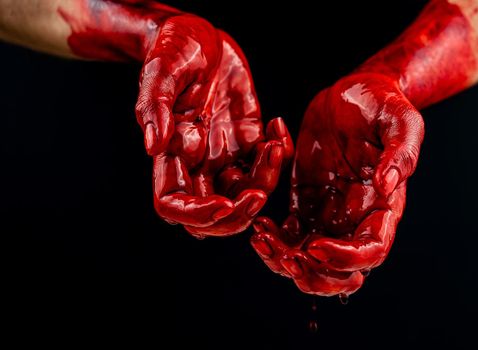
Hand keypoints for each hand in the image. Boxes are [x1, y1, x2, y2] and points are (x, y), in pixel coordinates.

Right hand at [137, 18, 292, 236]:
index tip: (226, 204)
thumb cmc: (174, 49)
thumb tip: (152, 146)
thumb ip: (155, 107)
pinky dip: (279, 157)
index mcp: (171, 153)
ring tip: (273, 145)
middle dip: (238, 215)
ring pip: (245, 195)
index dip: (198, 214)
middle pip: (213, 215)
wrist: (201, 37)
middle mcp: (197, 162)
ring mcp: (224, 154)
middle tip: (258, 195)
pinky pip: (267, 166)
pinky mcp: (248, 140)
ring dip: (265, 183)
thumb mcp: (162, 70)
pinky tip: (278, 127)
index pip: (174, 204)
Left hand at [251, 73, 423, 295]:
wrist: (354, 92)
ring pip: (306, 259)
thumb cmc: (382, 104)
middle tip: (285, 257)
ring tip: (261, 238)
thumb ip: (401, 153)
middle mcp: (354, 217)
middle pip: (338, 272)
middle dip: (312, 275)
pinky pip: (287, 235)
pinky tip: (259, 224)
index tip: (314, 246)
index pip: (370, 251)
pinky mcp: (303, 201)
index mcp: (382, 206)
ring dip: (283, 260)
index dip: (343, 259)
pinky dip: (272, 239)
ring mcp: (326, 212)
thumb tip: (388, 186)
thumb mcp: (400, 120)